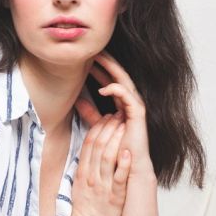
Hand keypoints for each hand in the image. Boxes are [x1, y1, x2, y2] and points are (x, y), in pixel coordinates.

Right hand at [68, 110, 131, 215]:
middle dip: (108, 128)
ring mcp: (103, 186)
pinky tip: (128, 152)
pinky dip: (122, 164)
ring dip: (116, 139)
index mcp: (82, 173)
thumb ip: (83, 167)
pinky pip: (119, 178)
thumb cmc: (85, 209)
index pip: (89, 144)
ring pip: (107, 157)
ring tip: (124, 126)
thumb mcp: (78, 184)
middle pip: (98, 146)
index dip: (98, 128)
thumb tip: (88, 150)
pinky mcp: (115, 196)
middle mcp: (92, 176)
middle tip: (118, 116)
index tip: (107, 118)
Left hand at [75, 51, 155, 178]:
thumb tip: (76, 100)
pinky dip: (115, 89)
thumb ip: (90, 113)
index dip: (100, 68)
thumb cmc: (115, 146)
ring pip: (124, 81)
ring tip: (98, 59)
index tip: (87, 59)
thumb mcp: (98, 125)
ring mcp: (135, 106)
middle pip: (119, 75)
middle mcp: (130, 101)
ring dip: (111, 69)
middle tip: (93, 50)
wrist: (127, 164)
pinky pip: (128, 95)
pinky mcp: (138, 113)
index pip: (111, 79)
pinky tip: (102, 88)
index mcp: (122, 102)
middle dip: (107, 62)